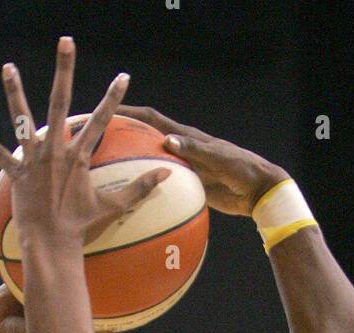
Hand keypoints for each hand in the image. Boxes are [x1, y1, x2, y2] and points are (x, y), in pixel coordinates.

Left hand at [0, 37, 169, 248]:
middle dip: (64, 70)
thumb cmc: (81, 225)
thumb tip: (167, 175)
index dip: (113, 98)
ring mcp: (34, 161)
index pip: (100, 120)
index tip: (123, 76)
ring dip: (15, 92)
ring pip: (22, 120)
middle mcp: (55, 151)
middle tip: (66, 42)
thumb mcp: (113, 206)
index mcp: (78, 156)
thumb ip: (140, 188)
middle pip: (59, 103)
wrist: (53, 243)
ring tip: (8, 66)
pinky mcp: (17, 175)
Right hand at [120, 106, 287, 216]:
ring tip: (106, 175)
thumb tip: (167, 140)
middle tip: (97, 142)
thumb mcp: (218, 158)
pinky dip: (148, 190)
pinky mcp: (186, 186)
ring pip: (150, 164)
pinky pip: (162, 186)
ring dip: (131, 166)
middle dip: (121, 137)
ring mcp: (181, 168)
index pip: (151, 119)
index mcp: (185, 136)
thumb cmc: (241, 169)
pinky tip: (132, 203)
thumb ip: (194, 149)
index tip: (105, 109)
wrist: (257, 191)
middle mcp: (179, 149)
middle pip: (144, 139)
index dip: (128, 111)